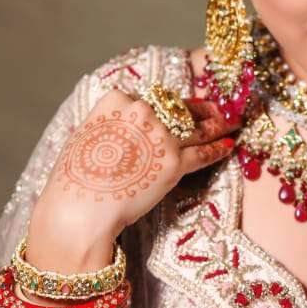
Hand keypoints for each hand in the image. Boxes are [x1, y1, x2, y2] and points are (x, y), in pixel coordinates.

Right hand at [32, 89, 240, 245]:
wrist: (81, 209)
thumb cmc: (75, 179)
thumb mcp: (86, 135)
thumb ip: (110, 124)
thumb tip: (123, 128)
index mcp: (117, 100)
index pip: (150, 99)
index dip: (164, 108)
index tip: (175, 110)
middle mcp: (142, 112)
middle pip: (178, 107)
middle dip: (199, 109)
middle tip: (215, 108)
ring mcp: (161, 137)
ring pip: (197, 127)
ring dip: (218, 124)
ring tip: (231, 122)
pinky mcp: (175, 163)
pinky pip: (203, 152)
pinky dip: (219, 148)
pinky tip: (229, 145)